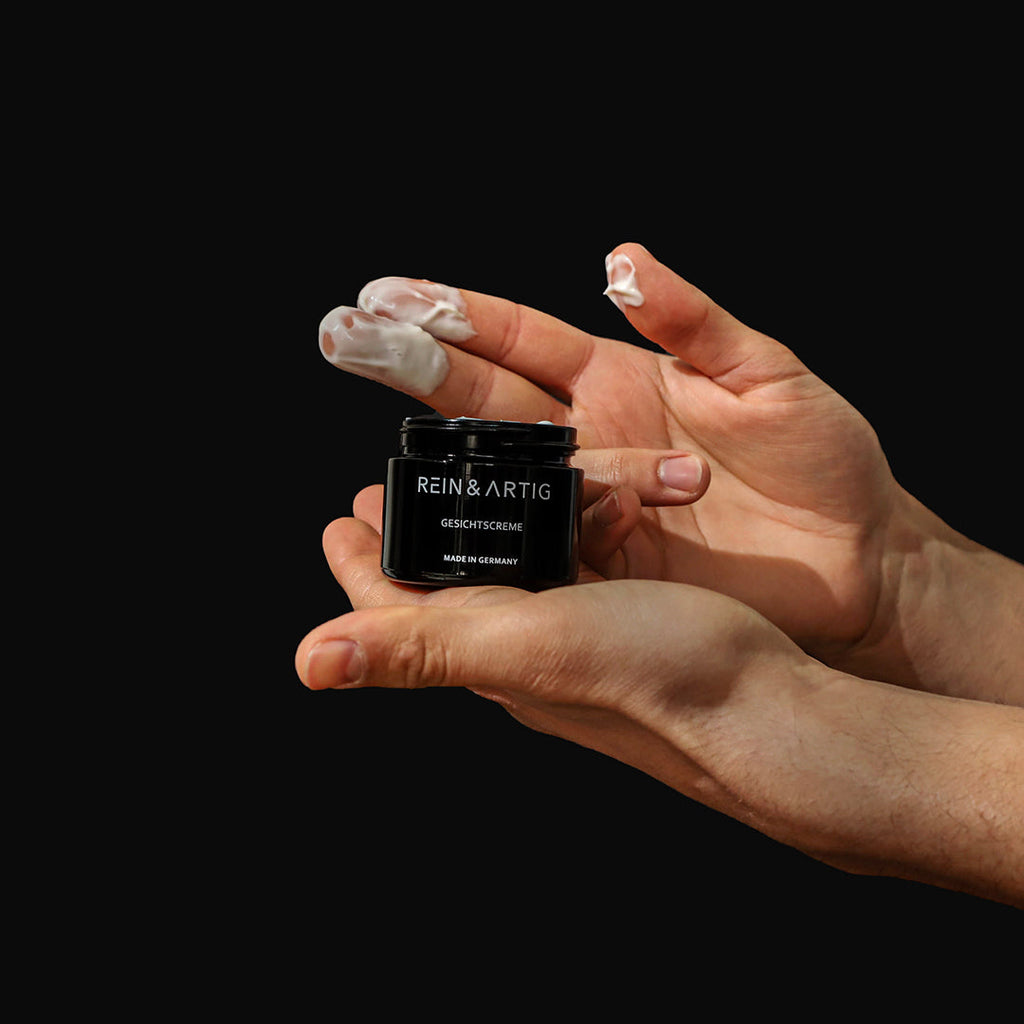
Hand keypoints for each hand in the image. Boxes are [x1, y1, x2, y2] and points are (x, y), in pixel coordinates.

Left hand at [295, 505, 1023, 907]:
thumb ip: (420, 647)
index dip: (359, 562)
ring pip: (515, 562)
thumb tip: (308, 663)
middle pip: (446, 580)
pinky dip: (573, 523)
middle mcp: (516, 647)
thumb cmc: (652, 679)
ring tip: (500, 475)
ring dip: (502, 519)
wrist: (765, 705)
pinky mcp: (618, 616)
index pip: (391, 607)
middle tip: (405, 481)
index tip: (341, 513)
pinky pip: (577, 558)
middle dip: (424, 530)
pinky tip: (590, 501)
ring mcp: (568, 632)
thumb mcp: (525, 646)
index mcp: (481, 651)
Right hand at [319, 244, 897, 669]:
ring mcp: (590, 505)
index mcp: (620, 379)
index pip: (520, 339)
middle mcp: (589, 437)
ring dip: (435, 463)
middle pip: (484, 400)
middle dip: (413, 365)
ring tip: (369, 460)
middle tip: (344, 337)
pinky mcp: (603, 567)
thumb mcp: (768, 376)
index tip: (390, 294)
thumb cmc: (826, 461)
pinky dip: (484, 545)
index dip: (456, 315)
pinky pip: (533, 550)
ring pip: (496, 477)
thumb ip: (693, 323)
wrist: (859, 561)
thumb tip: (621, 262)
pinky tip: (434, 539)